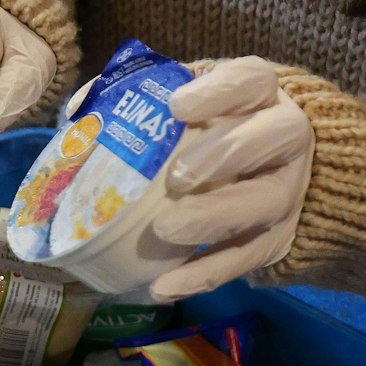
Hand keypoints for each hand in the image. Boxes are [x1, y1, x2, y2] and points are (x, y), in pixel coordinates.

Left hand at [148, 57, 315, 301]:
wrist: (274, 171)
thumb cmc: (214, 128)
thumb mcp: (187, 101)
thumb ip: (140, 99)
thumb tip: (79, 109)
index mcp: (262, 94)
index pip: (252, 80)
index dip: (220, 91)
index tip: (178, 106)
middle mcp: (286, 139)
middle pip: (273, 138)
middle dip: (224, 155)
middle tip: (176, 177)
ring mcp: (286, 190)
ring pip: (263, 203)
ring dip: (214, 219)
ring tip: (165, 230)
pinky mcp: (278, 238)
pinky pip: (245, 260)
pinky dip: (204, 275)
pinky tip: (163, 286)